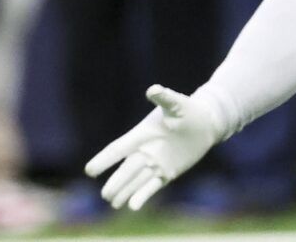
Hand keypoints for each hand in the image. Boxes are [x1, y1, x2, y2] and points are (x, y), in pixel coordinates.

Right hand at [84, 85, 227, 210]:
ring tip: (113, 203)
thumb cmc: (189, 110)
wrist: (205, 122)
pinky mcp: (167, 172)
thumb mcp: (177, 104)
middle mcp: (146, 150)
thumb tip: (153, 90)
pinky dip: (142, 195)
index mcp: (142, 134)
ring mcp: (156, 163)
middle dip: (116, 182)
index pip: (119, 149)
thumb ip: (164, 98)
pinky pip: (152, 186)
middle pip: (126, 169)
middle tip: (104, 195)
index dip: (104, 160)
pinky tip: (132, 206)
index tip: (90, 171)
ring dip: (125, 191)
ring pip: (136, 180)